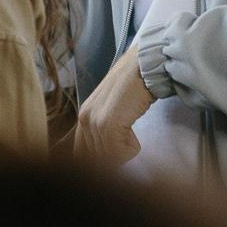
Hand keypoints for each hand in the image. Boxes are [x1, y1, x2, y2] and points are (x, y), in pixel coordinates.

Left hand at [71, 47, 152, 166]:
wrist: (145, 67)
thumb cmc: (135, 86)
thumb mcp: (114, 108)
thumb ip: (106, 129)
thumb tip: (108, 157)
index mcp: (83, 116)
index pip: (82, 154)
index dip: (101, 159)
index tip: (116, 155)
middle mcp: (84, 119)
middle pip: (96, 158)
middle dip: (114, 157)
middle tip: (127, 141)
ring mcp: (94, 121)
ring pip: (109, 157)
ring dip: (125, 149)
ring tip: (131, 128)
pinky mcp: (108, 124)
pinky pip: (120, 152)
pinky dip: (132, 146)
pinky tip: (134, 127)